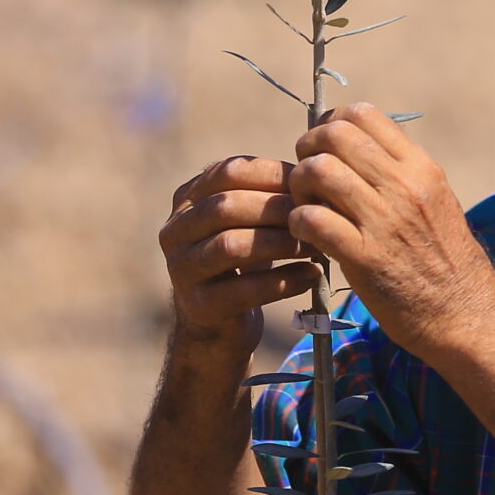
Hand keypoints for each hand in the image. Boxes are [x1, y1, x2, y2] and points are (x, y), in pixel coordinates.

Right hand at [158, 156, 318, 355]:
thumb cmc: (244, 259)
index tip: (309, 184)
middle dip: (277, 209)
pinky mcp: (198, 306)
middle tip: (319, 216)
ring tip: (317, 246)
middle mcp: (175, 231)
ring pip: (232, 245)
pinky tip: (311, 276)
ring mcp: (181, 270)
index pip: (228, 172)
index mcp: (187, 199)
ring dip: (281, 243)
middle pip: (226, 207)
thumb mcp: (246, 220)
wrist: (218, 322)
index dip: (272, 174)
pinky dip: (283, 281)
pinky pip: (244, 290)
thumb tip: (316, 171)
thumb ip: (266, 194)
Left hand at [287, 105, 494, 358]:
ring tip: (306, 206)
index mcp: (421, 167)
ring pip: (319, 171)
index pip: (364, 114)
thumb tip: (357, 149)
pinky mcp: (365, 258)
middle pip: (335, 136)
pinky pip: (313, 220)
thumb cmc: (446, 260)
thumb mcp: (435, 200)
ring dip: (300, 186)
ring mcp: (385, 221)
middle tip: (307, 176)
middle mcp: (404, 186)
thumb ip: (400, 173)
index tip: (324, 148)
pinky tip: (308, 235)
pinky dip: (299, 223)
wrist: (465, 314)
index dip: (331, 123)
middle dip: (308, 149)